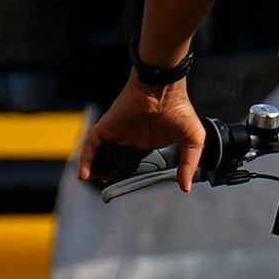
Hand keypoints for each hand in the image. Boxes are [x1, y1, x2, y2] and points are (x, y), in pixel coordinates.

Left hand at [90, 74, 207, 189]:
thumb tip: (186, 188)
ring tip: (92, 183)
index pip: (134, 164)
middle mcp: (129, 140)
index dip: (130, 177)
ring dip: (94, 168)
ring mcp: (116, 134)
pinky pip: (91, 145)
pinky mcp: (106, 128)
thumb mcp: (193, 140)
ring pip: (100, 155)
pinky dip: (86, 159)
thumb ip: (188, 164)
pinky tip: (84, 174)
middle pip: (115, 162)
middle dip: (110, 175)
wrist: (163, 88)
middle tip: (107, 190)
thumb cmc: (180, 109)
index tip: (128, 189)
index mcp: (147, 144)